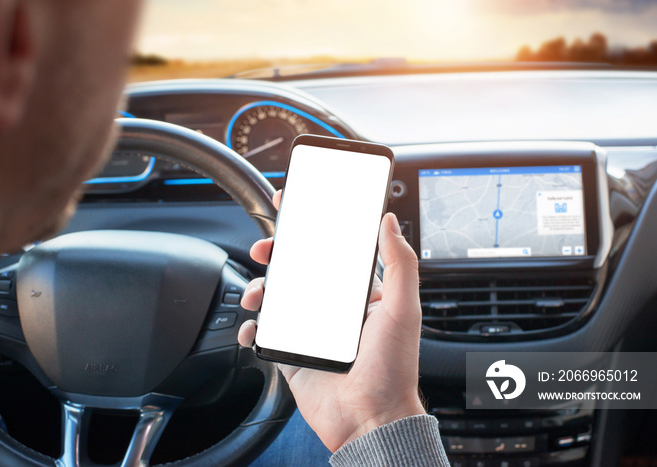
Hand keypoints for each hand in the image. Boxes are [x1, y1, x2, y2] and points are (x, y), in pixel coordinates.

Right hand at [238, 190, 424, 452]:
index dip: (312, 229)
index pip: (332, 252)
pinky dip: (252, 328)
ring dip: (260, 288)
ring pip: (276, 297)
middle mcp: (332, 309)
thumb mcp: (404, 310)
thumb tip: (390, 221)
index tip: (294, 208)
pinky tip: (253, 328)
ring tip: (257, 294)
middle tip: (265, 249)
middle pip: (297, 270)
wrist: (370, 421)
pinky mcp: (291, 354)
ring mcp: (309, 331)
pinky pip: (265, 333)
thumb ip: (400, 263)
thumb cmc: (393, 370)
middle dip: (277, 255)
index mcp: (359, 294)